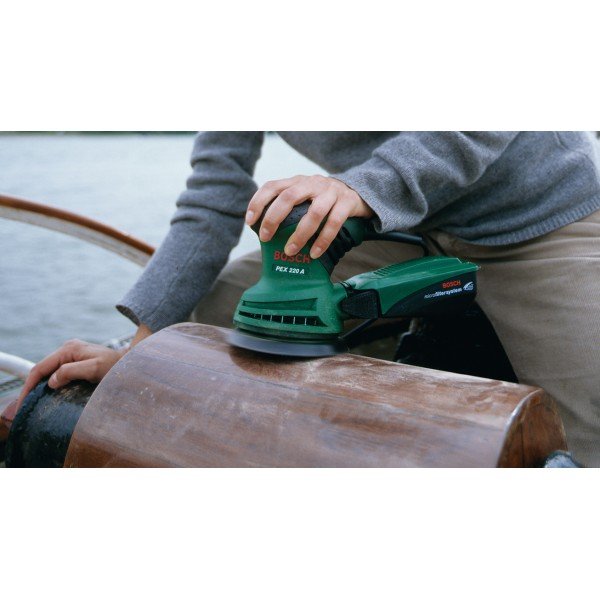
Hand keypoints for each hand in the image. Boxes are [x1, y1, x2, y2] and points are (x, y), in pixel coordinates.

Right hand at [14, 325, 152, 409]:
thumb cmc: (117, 366)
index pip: (41, 367)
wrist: (132, 364)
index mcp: (69, 349)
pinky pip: (57, 374)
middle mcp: (68, 350)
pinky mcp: (77, 363)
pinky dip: (49, 385)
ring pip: (48, 372)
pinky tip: (46, 396)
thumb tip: (51, 381)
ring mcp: (72, 356)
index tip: (24, 401)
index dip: (30, 385)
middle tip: (23, 407)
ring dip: (39, 387)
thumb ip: (72, 372)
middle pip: (42, 369)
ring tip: (31, 404)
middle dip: (31, 387)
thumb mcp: (95, 369)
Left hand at [245, 175, 373, 258]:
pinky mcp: (347, 203)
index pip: (273, 186)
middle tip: (266, 238)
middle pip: (289, 196)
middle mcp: (313, 183)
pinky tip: (314, 253)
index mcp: (298, 181)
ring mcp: (331, 192)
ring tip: (290, 251)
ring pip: (314, 212)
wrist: (358, 193)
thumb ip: (288, 207)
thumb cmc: (324, 201)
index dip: (258, 202)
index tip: (249, 221)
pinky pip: (334, 223)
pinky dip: (323, 240)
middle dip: (273, 218)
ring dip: (300, 234)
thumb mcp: (305, 197)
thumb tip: (265, 233)